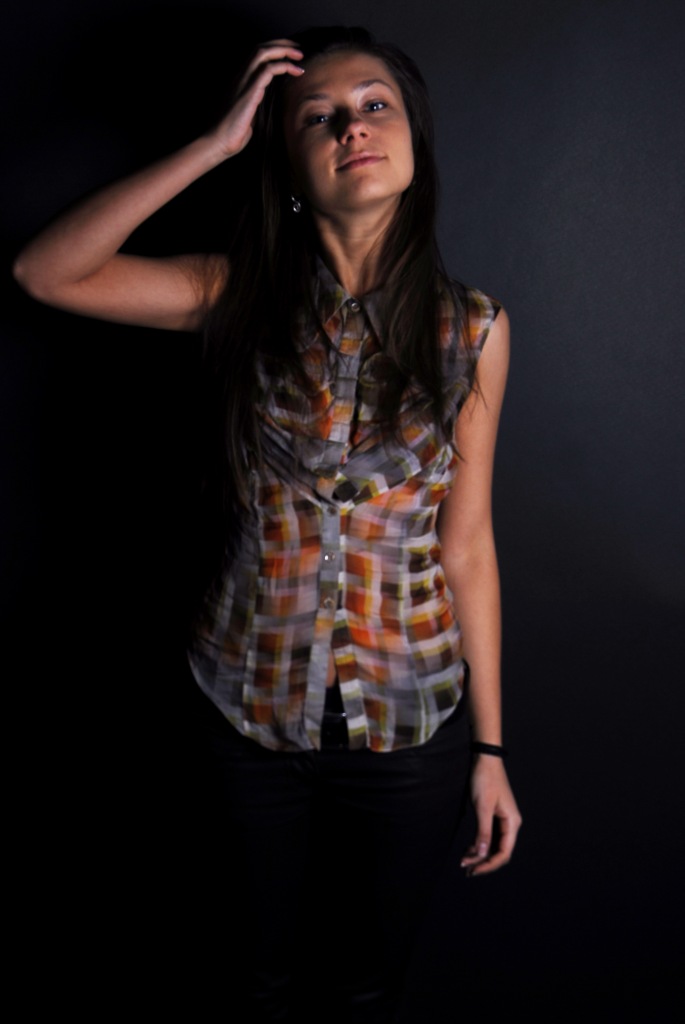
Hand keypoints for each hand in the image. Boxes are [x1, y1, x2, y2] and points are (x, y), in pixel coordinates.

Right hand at [210, 39, 304, 158]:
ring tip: (300, 55)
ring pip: (263, 53)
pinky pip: (268, 69)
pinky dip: (284, 66)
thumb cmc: (232, 132)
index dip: (274, 50)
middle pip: (261, 48)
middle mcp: (240, 76)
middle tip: (299, 49)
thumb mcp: (248, 114)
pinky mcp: (249, 90)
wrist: (218, 141)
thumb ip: (256, 104)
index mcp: (240, 80)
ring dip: (284, 50)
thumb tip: (267, 105)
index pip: (257, 56)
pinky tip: (296, 71)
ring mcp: (243, 81)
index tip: (291, 54)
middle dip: (281, 44)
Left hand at [461, 756, 521, 876]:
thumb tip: (482, 855)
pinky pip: (489, 836)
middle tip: (466, 870)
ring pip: (493, 844)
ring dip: (480, 854)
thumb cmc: (485, 780)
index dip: (489, 865)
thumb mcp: (482, 807)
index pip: (504, 852)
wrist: (485, 759)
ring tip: (464, 861)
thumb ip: (483, 832)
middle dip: (483, 862)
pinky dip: (479, 844)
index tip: (474, 870)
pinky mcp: (495, 816)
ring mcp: (503, 820)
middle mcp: (510, 823)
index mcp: (512, 822)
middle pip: (499, 851)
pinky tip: (468, 849)